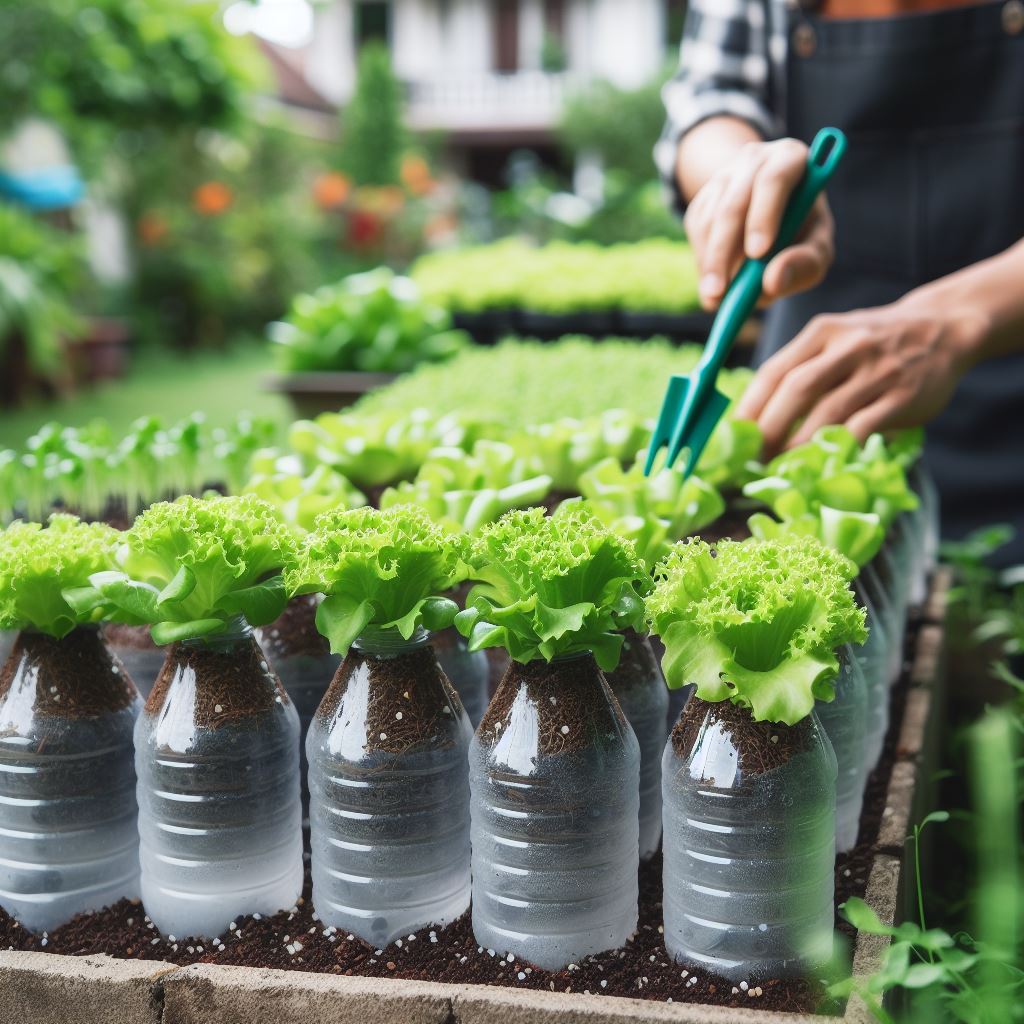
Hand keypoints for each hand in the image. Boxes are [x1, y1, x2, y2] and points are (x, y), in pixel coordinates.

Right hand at [684, 138, 834, 309]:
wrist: (775, 214)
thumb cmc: (804, 230)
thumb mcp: (817, 247)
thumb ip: (804, 264)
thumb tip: (771, 282)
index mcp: (791, 159)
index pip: (774, 179)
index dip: (764, 215)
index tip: (757, 254)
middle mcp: (753, 160)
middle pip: (733, 204)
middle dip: (724, 253)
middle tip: (721, 293)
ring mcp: (723, 177)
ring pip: (709, 221)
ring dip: (710, 264)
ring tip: (716, 298)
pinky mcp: (702, 199)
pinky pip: (696, 231)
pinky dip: (703, 262)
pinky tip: (715, 281)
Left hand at [735, 298, 988, 456]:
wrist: (944, 328)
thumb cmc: (874, 342)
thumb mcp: (835, 337)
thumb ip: (801, 367)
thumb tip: (756, 416)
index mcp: (822, 332)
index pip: (775, 370)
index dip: (750, 406)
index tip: (734, 435)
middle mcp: (848, 347)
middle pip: (797, 390)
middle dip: (770, 428)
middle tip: (755, 457)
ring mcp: (877, 371)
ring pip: (828, 412)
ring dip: (800, 444)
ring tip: (783, 465)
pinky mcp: (902, 396)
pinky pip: (864, 427)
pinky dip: (840, 448)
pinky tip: (824, 462)